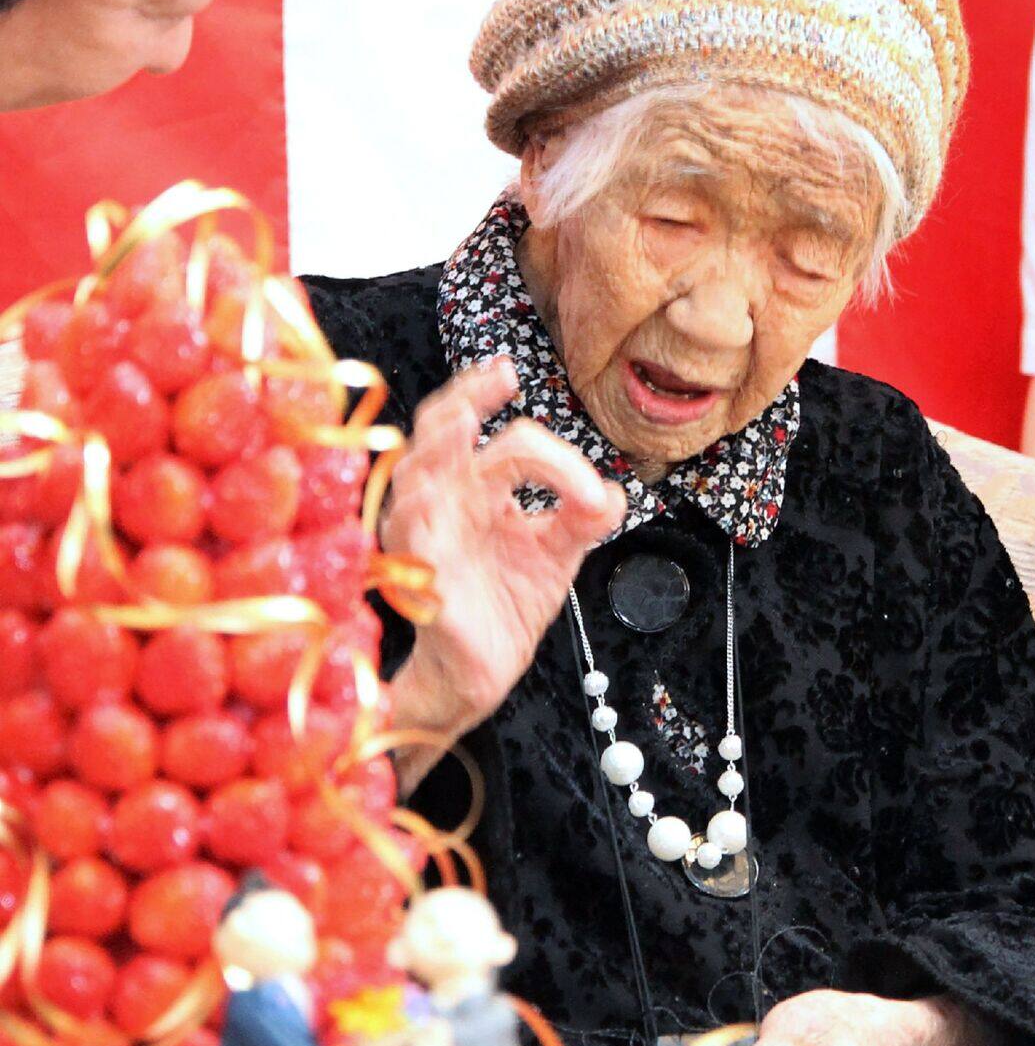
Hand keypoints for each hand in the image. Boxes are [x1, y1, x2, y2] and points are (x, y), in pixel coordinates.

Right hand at [383, 358, 624, 779]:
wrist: (486, 670)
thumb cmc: (508, 604)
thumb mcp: (559, 551)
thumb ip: (585, 517)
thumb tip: (616, 492)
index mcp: (479, 487)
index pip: (506, 441)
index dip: (552, 453)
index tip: (590, 490)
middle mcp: (446, 498)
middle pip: (441, 426)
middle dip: (468, 394)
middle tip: (501, 376)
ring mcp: (426, 530)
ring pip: (416, 469)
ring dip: (438, 442)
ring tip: (465, 422)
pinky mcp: (418, 568)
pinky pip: (408, 529)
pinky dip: (419, 507)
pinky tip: (437, 495)